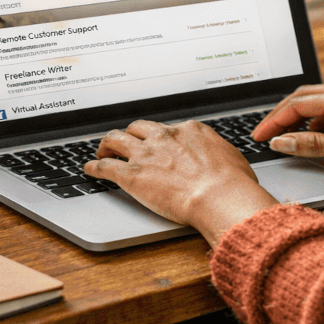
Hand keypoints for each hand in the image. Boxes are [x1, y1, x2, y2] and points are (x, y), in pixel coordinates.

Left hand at [83, 119, 278, 245]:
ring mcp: (146, 154)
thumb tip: (227, 162)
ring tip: (102, 151)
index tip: (156, 144)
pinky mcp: (131, 174)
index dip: (159, 137)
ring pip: (116, 139)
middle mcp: (164, 137)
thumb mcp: (234, 160)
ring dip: (107, 145)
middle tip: (125, 142)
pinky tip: (89, 169)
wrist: (220, 196)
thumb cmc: (233, 184)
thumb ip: (222, 156)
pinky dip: (94, 166)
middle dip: (130, 134)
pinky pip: (105, 166)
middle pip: (138, 128)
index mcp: (189, 131)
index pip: (167, 129)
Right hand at [252, 84, 323, 173]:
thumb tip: (284, 142)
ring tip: (288, 137)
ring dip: (300, 116)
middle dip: (281, 115)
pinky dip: (320, 118)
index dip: (274, 121)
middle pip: (304, 96)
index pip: (298, 105)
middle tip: (265, 133)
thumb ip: (315, 146)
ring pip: (319, 99)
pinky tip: (319, 135)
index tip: (260, 136)